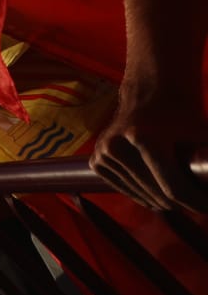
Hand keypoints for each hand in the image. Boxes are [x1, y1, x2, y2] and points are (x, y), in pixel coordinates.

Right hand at [90, 91, 207, 212]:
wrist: (149, 91)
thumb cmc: (180, 111)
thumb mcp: (201, 134)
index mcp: (145, 138)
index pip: (173, 187)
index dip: (196, 202)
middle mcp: (118, 146)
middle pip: (158, 195)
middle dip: (183, 202)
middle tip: (198, 200)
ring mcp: (104, 154)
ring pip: (143, 196)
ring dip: (164, 199)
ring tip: (180, 190)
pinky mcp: (97, 161)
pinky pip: (126, 190)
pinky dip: (144, 194)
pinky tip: (157, 188)